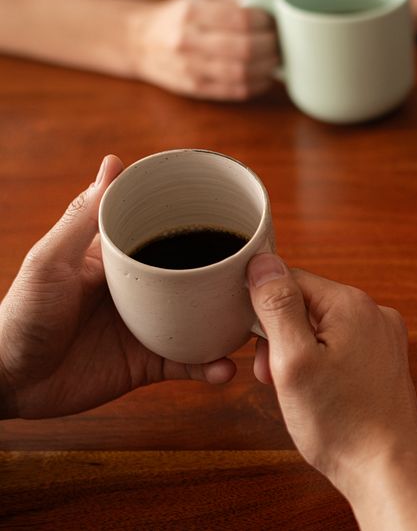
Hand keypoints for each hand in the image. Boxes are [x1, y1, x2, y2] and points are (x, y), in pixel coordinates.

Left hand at [0, 155, 235, 419]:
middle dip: (230, 279)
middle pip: (197, 278)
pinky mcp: (148, 364)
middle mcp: (142, 290)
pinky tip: (225, 369)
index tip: (236, 217)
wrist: (6, 382)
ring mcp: (149, 327)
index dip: (200, 225)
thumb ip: (82, 218)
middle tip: (261, 276)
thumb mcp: (50, 261)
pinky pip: (189, 363)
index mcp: (121, 260)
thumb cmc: (18, 315)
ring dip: (230, 324)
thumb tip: (114, 163)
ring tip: (254, 324)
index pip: (168, 234)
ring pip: (203, 321)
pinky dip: (210, 367)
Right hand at [128, 0, 279, 100]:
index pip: (242, 19)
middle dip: (272, 46)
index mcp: (192, 12)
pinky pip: (236, 91)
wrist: (140, 41)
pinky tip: (264, 75)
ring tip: (275, 58)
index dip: (266, 22)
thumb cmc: (181, 14)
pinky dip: (258, 84)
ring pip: (243, 73)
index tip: (274, 22)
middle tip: (280, 42)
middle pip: (245, 48)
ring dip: (268, 67)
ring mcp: (190, 67)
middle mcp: (188, 40)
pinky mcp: (196, 88)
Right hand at [246, 254, 416, 486]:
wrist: (385, 467)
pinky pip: (341, 347)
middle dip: (281, 337)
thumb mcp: (293, 360)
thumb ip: (277, 306)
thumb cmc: (340, 422)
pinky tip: (318, 394)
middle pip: (307, 304)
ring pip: (322, 328)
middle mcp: (375, 313)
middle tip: (274, 376)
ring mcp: (384, 337)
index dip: (263, 310)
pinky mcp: (385, 360)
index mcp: (353, 303)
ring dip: (298, 353)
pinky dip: (321, 364)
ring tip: (296, 390)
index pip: (291, 279)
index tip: (254, 345)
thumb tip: (263, 262)